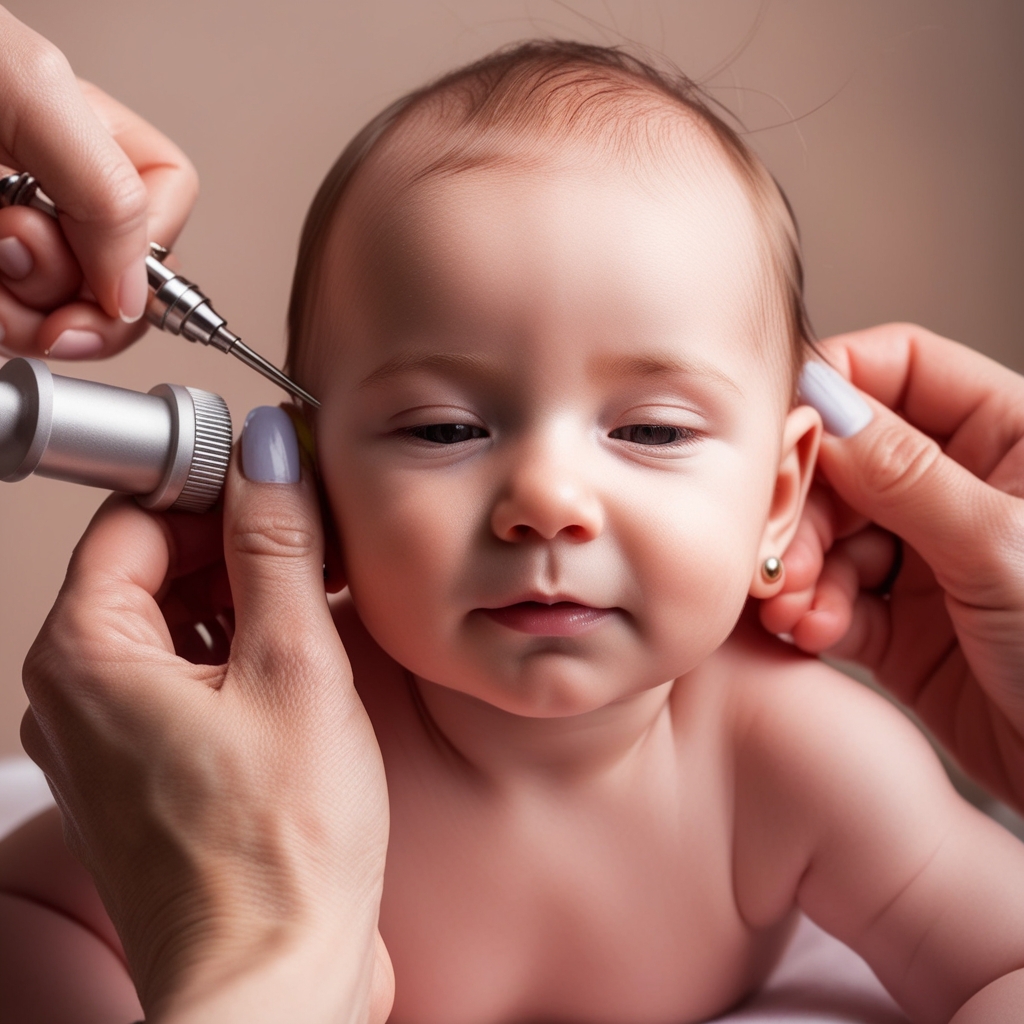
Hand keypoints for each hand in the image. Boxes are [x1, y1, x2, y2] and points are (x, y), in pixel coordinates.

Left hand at [0, 5, 196, 358]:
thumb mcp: (30, 90)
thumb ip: (106, 188)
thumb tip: (134, 293)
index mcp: (79, 134)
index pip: (165, 203)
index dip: (146, 252)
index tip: (105, 278)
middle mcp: (46, 191)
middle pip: (116, 279)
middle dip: (68, 291)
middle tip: (13, 257)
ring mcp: (3, 239)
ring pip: (53, 316)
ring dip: (16, 308)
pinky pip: (5, 326)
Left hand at [20, 409, 392, 1023]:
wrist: (275, 982)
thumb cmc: (281, 849)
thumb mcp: (294, 667)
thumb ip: (276, 548)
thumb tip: (268, 454)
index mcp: (89, 654)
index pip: (136, 517)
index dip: (212, 486)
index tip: (281, 480)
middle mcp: (79, 694)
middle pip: (154, 567)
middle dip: (238, 544)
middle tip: (318, 540)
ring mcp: (111, 737)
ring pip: (175, 623)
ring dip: (247, 599)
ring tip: (323, 603)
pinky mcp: (151, 771)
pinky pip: (186, 677)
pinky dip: (240, 653)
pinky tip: (305, 662)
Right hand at [761, 324, 1023, 810]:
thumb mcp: (999, 546)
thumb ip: (904, 473)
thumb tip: (825, 402)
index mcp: (1008, 438)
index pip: (900, 370)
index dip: (834, 388)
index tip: (781, 429)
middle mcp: (959, 490)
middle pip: (847, 459)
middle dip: (806, 504)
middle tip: (778, 543)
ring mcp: (927, 556)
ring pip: (831, 532)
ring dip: (802, 567)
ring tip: (794, 605)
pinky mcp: (901, 622)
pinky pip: (834, 597)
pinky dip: (814, 612)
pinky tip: (812, 630)